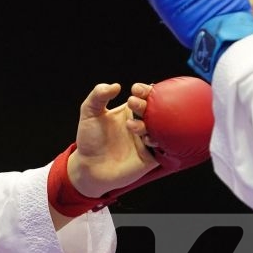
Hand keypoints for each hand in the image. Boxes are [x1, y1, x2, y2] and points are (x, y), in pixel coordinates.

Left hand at [66, 82, 159, 197]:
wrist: (89, 167)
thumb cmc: (89, 139)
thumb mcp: (89, 113)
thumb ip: (98, 95)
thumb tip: (116, 85)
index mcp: (130, 111)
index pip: (145, 96)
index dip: (145, 90)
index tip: (136, 89)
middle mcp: (142, 123)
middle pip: (156, 109)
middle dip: (147, 104)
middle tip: (133, 104)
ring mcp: (147, 140)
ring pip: (160, 127)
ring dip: (150, 123)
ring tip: (130, 125)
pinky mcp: (151, 156)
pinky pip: (163, 146)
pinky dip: (158, 141)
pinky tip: (146, 139)